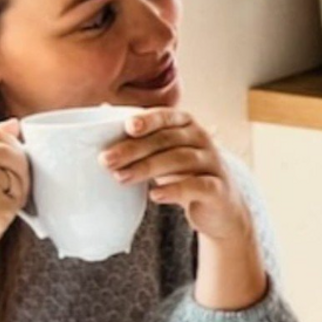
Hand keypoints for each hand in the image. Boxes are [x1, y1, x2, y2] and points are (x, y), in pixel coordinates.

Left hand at [100, 108, 252, 244]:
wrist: (220, 207)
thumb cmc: (184, 175)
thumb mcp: (165, 153)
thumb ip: (141, 138)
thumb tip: (101, 114)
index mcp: (188, 125)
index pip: (167, 116)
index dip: (148, 120)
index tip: (127, 127)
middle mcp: (203, 140)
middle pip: (167, 139)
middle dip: (134, 149)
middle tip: (106, 160)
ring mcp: (213, 164)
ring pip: (180, 160)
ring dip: (147, 168)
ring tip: (121, 177)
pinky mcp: (217, 189)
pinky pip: (197, 186)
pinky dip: (175, 190)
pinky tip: (154, 195)